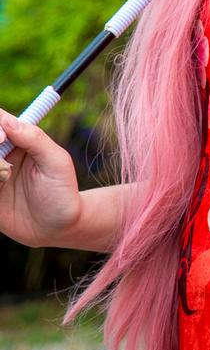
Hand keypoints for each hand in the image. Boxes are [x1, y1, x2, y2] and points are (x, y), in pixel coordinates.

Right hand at [0, 109, 81, 249]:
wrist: (58, 229)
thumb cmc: (63, 193)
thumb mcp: (56, 162)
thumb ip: (34, 138)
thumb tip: (7, 120)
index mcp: (20, 139)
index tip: (2, 139)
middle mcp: (2, 154)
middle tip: (6, 169)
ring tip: (5, 182)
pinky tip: (1, 193)